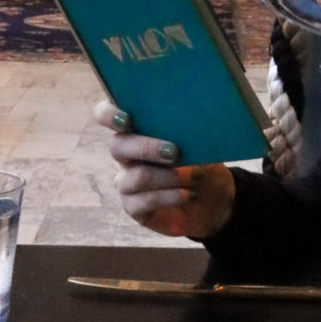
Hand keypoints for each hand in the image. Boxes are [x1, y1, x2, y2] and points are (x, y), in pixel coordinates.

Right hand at [94, 100, 235, 239]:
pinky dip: (168, 197)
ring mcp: (127, 182)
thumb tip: (184, 121)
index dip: (108, 114)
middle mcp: (127, 154)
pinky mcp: (133, 207)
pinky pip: (142, 202)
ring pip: (135, 177)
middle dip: (146, 147)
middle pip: (117, 146)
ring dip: (166, 177)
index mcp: (138, 130)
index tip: (124, 120)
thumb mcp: (200, 144)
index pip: (107, 115)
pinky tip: (185, 195)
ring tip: (191, 178)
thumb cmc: (203, 163)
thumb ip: (186, 131)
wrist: (214, 200)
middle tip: (174, 152)